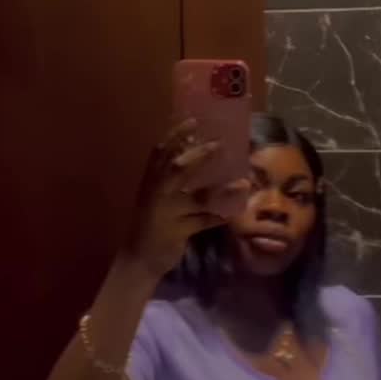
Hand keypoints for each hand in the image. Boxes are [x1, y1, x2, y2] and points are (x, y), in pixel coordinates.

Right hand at [123, 118, 249, 277]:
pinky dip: (220, 217)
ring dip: (222, 190)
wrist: (137, 258)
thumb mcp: (155, 197)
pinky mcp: (178, 232)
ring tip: (242, 182)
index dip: (176, 135)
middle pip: (178, 169)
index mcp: (151, 182)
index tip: (193, 120)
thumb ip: (169, 178)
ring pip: (197, 198)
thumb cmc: (151, 223)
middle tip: (220, 144)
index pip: (161, 153)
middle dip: (199, 155)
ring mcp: (168, 213)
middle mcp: (158, 194)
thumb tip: (194, 151)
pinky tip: (235, 212)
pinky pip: (203, 223)